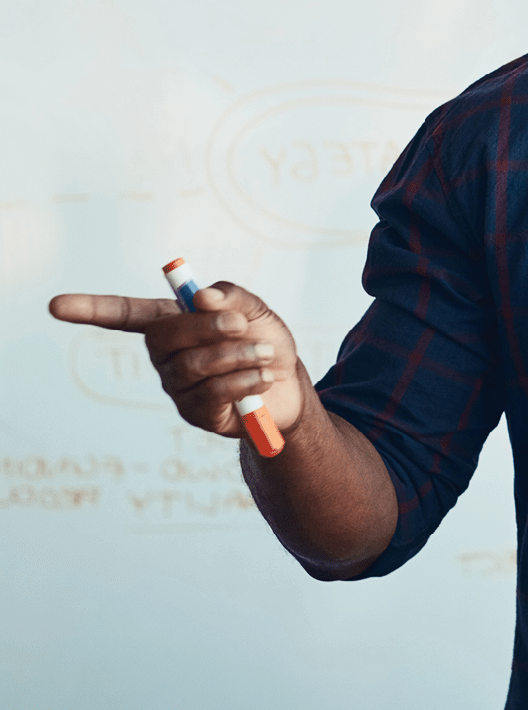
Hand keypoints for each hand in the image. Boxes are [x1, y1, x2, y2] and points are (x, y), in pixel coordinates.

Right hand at [48, 283, 304, 437]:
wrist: (289, 387)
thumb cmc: (264, 341)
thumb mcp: (256, 311)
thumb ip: (232, 298)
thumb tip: (201, 296)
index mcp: (172, 322)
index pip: (124, 314)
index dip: (91, 310)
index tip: (56, 305)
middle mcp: (166, 355)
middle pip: (162, 337)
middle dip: (204, 328)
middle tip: (240, 325)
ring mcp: (177, 386)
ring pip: (192, 366)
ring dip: (236, 355)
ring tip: (264, 353)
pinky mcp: (196, 413)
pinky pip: (211, 394)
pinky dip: (243, 380)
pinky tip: (262, 377)